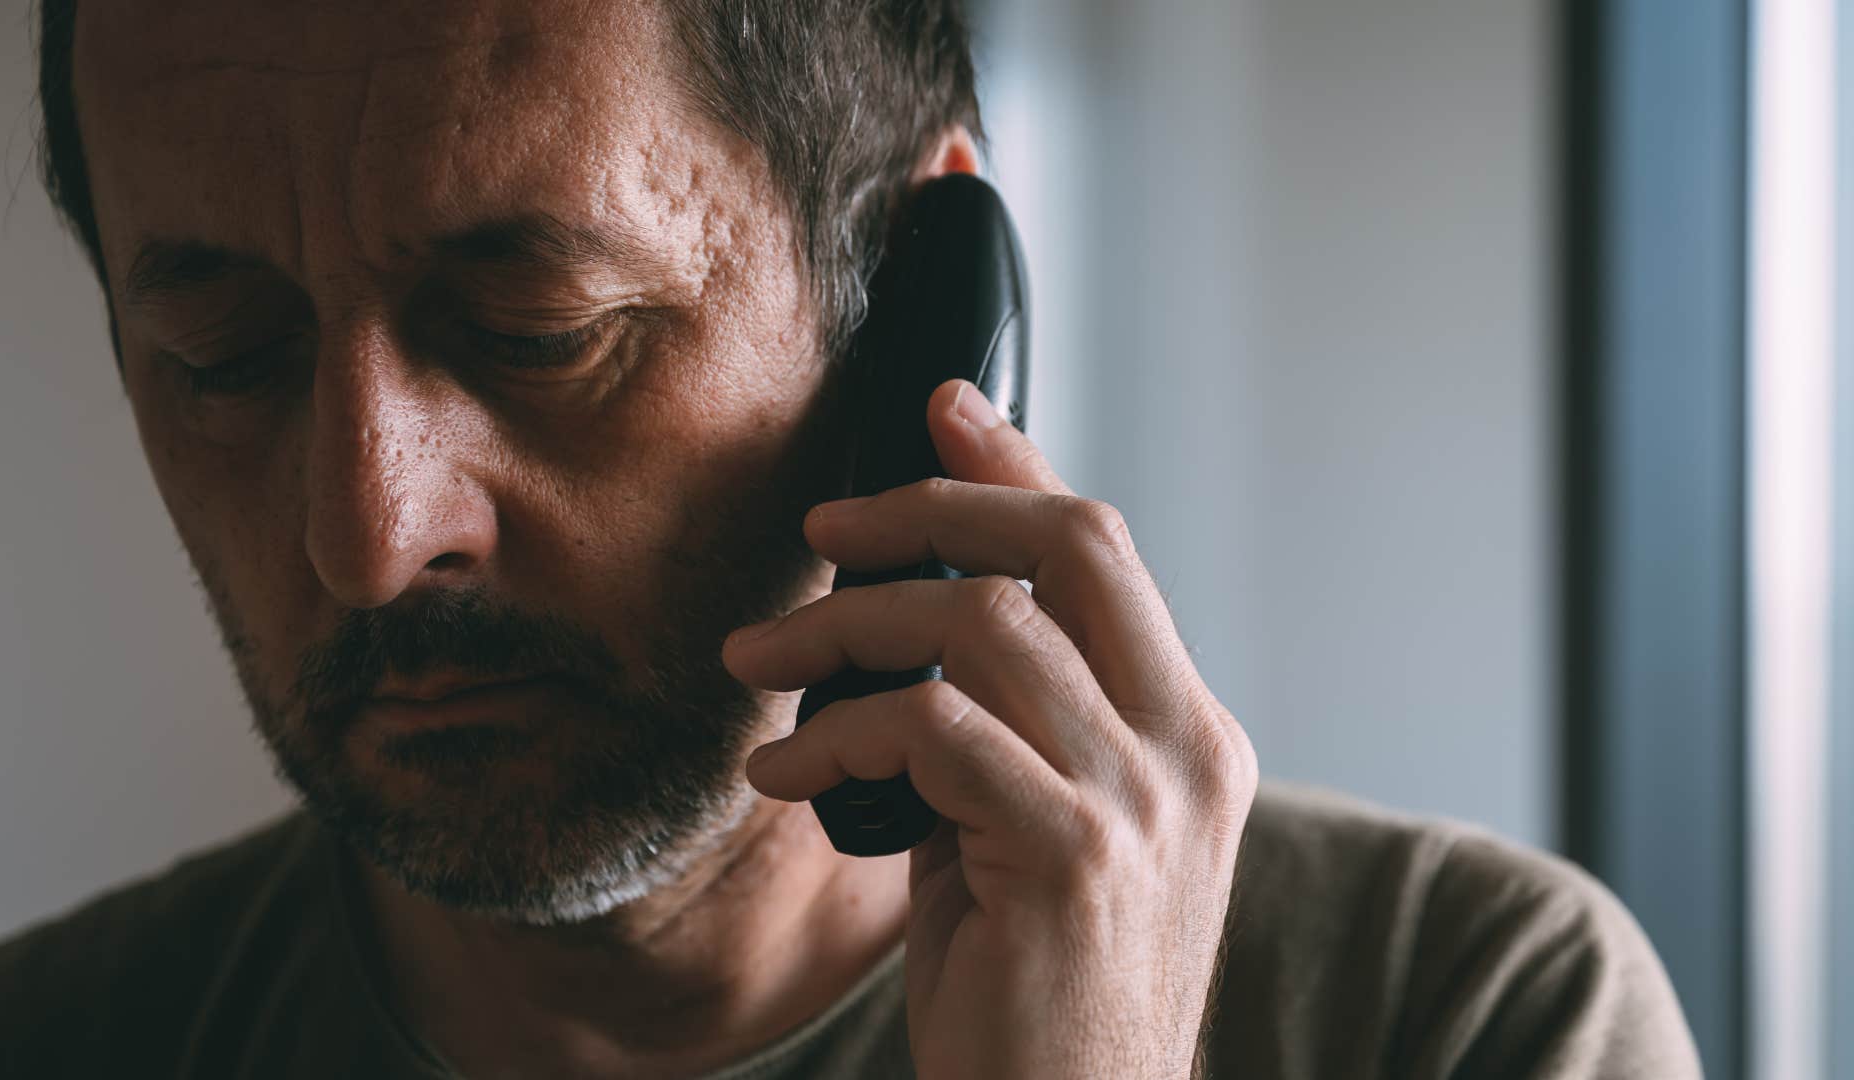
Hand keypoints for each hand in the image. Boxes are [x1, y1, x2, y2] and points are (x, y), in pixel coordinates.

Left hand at [721, 379, 1256, 1078]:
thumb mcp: (1030, 831)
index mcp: (1187, 735)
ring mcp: (1142, 800)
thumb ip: (1007, 726)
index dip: (1019, 467)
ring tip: (761, 662)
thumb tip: (920, 623)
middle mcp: (1186, 750)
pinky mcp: (1073, 855)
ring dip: (846, 627)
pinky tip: (780, 774)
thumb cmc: (1037, 993)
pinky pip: (930, 729)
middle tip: (824, 530)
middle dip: (933, 509)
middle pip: (1070, 547)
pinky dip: (835, 731)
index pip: (1105, 554)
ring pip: (984, 624)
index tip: (941, 408)